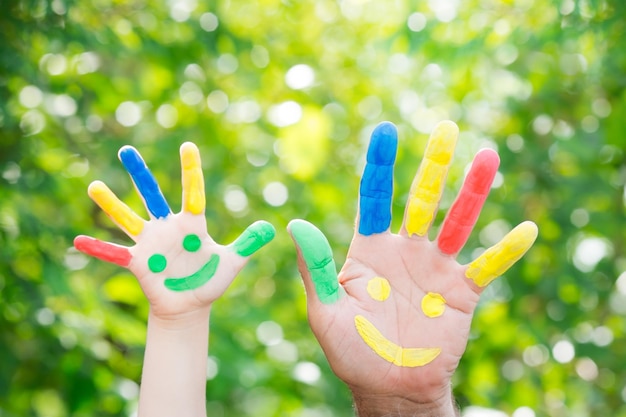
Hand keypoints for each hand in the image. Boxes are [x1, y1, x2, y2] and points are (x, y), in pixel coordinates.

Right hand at [74, 142, 274, 319]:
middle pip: (152, 195)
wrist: (190, 306)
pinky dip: (98, 249)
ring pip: (128, 219)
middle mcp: (168, 228)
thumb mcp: (232, 262)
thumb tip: (270, 227)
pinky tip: (77, 242)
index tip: (188, 145)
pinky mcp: (139, 262)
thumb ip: (248, 243)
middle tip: (126, 149)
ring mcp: (151, 244)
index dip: (191, 171)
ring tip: (94, 186)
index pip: (193, 192)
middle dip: (140, 173)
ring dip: (112, 205)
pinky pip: (116, 254)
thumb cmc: (210, 281)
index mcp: (192, 224)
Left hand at [288, 121, 536, 415]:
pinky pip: (487, 267)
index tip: (384, 131)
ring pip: (457, 223)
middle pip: (421, 200)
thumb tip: (296, 226)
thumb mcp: (326, 311)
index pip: (375, 198)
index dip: (379, 165)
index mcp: (370, 249)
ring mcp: (435, 268)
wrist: (387, 384)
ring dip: (473, 192)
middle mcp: (406, 250)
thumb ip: (317, 269)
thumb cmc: (351, 349)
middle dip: (433, 165)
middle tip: (444, 127)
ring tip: (487, 157)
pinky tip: (527, 230)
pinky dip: (506, 251)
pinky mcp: (461, 292)